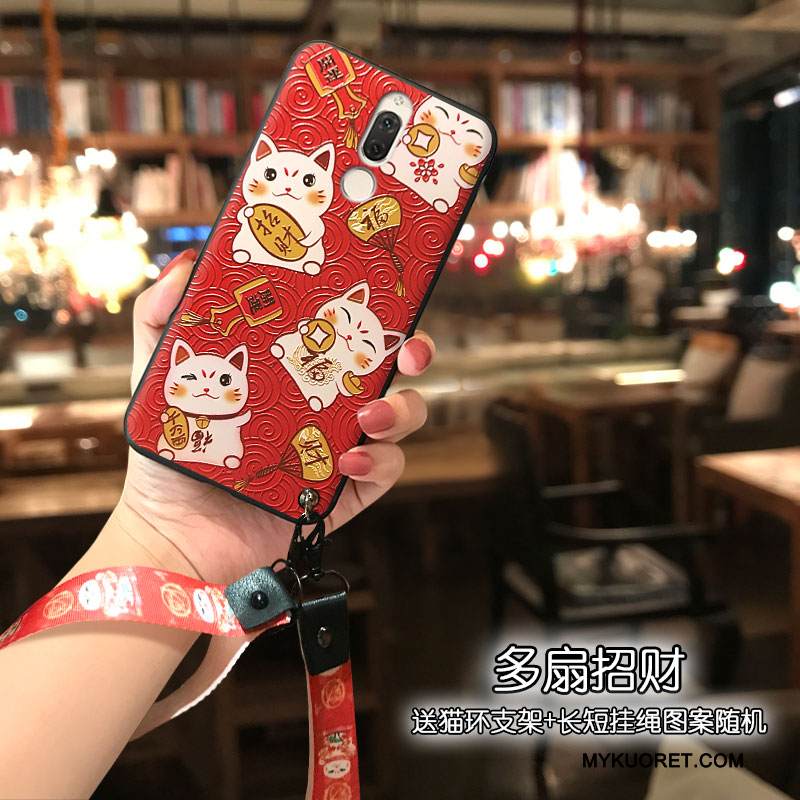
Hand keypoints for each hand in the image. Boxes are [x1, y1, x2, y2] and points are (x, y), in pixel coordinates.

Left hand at [117, 250, 434, 583]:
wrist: (172, 532)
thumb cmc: (169, 451)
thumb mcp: (160, 374)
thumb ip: (161, 315)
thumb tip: (187, 263)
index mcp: (296, 372)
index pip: (347, 332)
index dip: (374, 311)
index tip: (382, 294)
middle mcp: (327, 405)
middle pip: (391, 370)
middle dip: (415, 352)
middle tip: (409, 352)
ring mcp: (340, 448)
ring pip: (400, 419)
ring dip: (400, 410)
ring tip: (367, 417)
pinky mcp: (345, 492)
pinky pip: (385, 471)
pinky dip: (380, 462)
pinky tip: (349, 461)